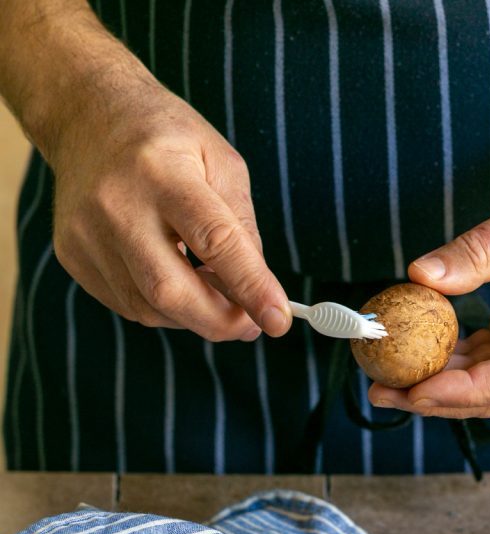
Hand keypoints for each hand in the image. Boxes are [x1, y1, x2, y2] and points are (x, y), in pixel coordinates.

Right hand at [50, 73, 290, 341]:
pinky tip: (176, 281)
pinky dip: (163, 308)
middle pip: (172, 290)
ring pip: (150, 308)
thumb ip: (242, 227)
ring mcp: (87, 233)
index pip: (214, 242)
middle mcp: (117, 204)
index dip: (250, 287)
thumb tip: (257, 292)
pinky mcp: (72, 255)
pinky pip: (129, 305)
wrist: (86, 115)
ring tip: (213, 292)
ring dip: (193, 315)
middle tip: (250, 324)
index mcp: (162, 172)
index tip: (278, 320)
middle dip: (221, 321)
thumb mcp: (220, 162)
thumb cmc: (165, 139)